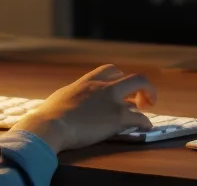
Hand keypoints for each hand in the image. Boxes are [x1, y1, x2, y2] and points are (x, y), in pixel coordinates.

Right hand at [11, 64, 156, 152]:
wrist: (51, 125)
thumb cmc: (50, 114)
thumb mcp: (63, 96)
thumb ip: (74, 94)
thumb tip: (72, 98)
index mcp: (89, 82)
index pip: (111, 70)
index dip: (120, 77)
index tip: (120, 86)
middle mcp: (104, 88)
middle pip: (134, 79)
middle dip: (143, 87)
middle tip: (144, 97)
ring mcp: (113, 102)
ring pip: (140, 96)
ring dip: (145, 104)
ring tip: (144, 111)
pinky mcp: (118, 118)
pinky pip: (140, 118)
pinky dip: (145, 122)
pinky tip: (146, 126)